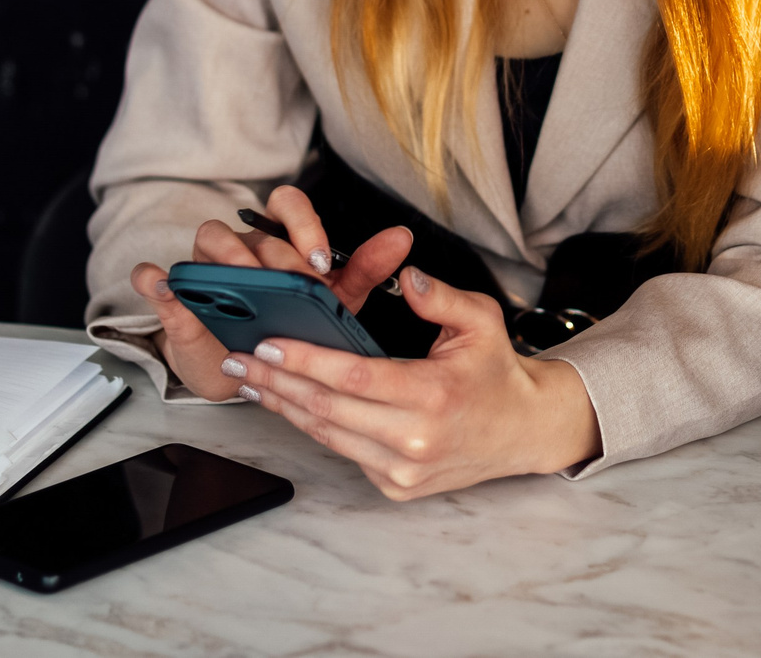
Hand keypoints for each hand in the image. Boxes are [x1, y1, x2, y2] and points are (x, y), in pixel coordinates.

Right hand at [126, 186, 411, 402]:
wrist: (248, 371)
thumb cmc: (290, 327)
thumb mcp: (333, 302)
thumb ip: (365, 268)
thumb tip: (403, 238)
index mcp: (281, 241)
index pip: (288, 203)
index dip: (304, 225)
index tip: (319, 264)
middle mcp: (243, 246)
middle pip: (255, 233)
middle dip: (276, 260)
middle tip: (291, 291)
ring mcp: (206, 267)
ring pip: (210, 239)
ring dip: (228, 260)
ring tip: (242, 286)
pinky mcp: (175, 294)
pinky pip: (156, 277)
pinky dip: (156, 279)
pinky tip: (163, 285)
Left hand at [231, 264, 603, 498]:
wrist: (522, 431)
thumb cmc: (497, 372)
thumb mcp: (482, 320)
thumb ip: (440, 296)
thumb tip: (406, 275)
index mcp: (434, 395)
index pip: (354, 377)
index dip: (306, 361)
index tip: (268, 344)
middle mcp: (415, 439)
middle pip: (327, 409)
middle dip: (276, 382)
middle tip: (239, 359)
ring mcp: (402, 470)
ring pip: (327, 434)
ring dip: (283, 405)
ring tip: (250, 379)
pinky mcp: (394, 486)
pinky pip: (343, 451)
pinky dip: (312, 425)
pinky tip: (289, 402)